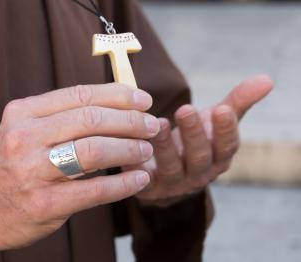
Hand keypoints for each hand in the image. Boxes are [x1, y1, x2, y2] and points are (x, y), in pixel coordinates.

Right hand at [0, 83, 159, 260]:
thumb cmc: (13, 165)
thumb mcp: (28, 130)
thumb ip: (64, 117)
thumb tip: (117, 107)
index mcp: (24, 112)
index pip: (81, 95)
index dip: (118, 95)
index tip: (144, 100)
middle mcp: (25, 137)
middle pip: (92, 120)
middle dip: (131, 121)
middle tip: (152, 126)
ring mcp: (33, 171)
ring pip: (96, 151)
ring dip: (130, 149)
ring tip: (146, 150)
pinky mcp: (45, 203)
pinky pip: (95, 190)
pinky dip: (124, 183)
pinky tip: (140, 179)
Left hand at [123, 75, 272, 206]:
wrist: (167, 171)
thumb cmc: (193, 141)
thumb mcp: (213, 122)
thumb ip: (237, 102)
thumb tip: (267, 79)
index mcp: (217, 158)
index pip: (227, 147)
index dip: (226, 130)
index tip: (222, 109)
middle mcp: (198, 174)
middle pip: (200, 157)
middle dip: (194, 134)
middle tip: (186, 109)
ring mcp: (173, 184)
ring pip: (171, 168)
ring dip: (165, 146)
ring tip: (158, 122)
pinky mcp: (148, 188)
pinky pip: (142, 179)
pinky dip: (136, 164)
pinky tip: (131, 144)